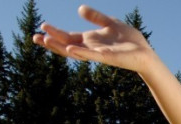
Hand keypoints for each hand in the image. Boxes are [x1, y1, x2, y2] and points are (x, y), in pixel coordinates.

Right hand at [32, 5, 155, 73]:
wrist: (145, 51)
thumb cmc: (129, 40)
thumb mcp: (110, 22)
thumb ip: (95, 17)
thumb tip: (79, 8)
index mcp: (90, 40)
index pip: (68, 37)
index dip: (55, 33)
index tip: (41, 27)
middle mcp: (91, 48)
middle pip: (66, 45)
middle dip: (51, 42)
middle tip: (35, 37)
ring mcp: (98, 54)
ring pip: (75, 52)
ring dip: (60, 47)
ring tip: (46, 41)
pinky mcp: (107, 57)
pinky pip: (92, 55)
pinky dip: (81, 52)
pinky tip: (69, 48)